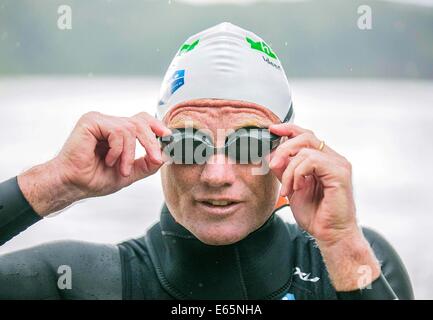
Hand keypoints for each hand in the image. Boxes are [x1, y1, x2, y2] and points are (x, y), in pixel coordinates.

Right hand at [18, 111, 170, 215]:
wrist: (73, 185)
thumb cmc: (94, 179)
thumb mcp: (129, 173)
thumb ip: (146, 164)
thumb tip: (164, 156)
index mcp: (117, 131)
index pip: (142, 120)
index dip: (157, 126)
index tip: (169, 137)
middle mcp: (109, 123)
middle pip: (141, 121)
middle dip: (151, 142)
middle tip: (154, 159)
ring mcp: (100, 120)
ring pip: (131, 128)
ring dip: (130, 153)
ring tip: (121, 169)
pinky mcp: (91, 121)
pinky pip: (118, 131)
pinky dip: (118, 150)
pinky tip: (108, 160)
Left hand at [268, 123, 356, 244]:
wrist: (330, 234)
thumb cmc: (315, 214)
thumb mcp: (292, 187)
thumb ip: (285, 170)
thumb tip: (272, 155)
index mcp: (324, 160)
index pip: (306, 135)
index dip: (289, 129)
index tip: (272, 129)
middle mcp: (334, 158)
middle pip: (305, 137)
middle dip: (283, 148)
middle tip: (272, 165)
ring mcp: (339, 164)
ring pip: (305, 150)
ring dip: (289, 170)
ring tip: (287, 189)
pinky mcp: (339, 173)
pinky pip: (311, 161)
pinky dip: (298, 173)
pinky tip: (297, 188)